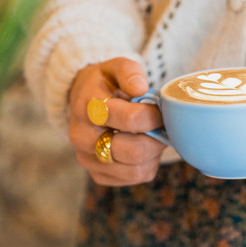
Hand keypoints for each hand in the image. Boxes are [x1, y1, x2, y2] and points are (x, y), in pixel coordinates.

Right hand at [68, 57, 165, 185]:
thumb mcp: (116, 68)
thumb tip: (141, 88)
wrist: (83, 104)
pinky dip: (147, 165)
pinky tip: (143, 149)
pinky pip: (134, 178)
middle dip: (156, 140)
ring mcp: (88, 160)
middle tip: (163, 128)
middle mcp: (82, 137)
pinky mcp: (98, 176)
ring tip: (153, 138)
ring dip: (153, 155)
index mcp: (87, 107)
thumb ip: (129, 72)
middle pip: (133, 151)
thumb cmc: (106, 86)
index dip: (153, 116)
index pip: (130, 119)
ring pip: (136, 170)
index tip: (161, 111)